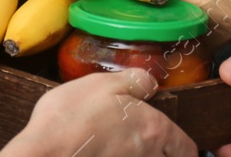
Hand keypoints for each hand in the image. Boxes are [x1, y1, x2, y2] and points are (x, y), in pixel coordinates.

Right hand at [1, 69, 198, 156]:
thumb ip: (136, 81)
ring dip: (144, 156)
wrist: (44, 153)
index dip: (186, 147)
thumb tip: (151, 84)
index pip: (186, 148)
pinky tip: (108, 152)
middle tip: (159, 146)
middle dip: (166, 154)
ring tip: (130, 148)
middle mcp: (147, 156)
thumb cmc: (73, 117)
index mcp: (154, 129)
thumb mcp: (106, 83)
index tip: (184, 146)